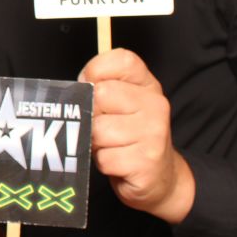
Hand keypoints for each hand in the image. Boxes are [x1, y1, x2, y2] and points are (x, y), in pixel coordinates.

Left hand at [79, 48, 194, 223]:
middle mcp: (155, 104)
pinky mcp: (146, 162)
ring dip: (96, 142)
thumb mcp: (120, 103)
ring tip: (110, 145)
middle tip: (102, 125)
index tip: (93, 87)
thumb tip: (76, 87)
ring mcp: (154, 133)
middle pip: (100, 95)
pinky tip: (118, 162)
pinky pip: (104, 158)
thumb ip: (99, 86)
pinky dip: (104, 163)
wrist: (160, 177)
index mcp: (147, 84)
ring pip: (98, 130)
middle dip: (91, 114)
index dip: (95, 71)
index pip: (120, 59)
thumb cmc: (129, 134)